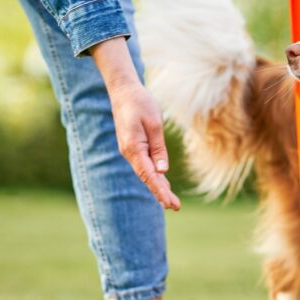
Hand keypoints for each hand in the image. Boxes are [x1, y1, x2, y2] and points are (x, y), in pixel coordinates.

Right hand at [108, 81, 180, 209]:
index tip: (169, 203)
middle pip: (147, 177)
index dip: (159, 190)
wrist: (124, 92)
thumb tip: (162, 170)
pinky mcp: (134, 148)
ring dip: (159, 187)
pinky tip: (163, 185)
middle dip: (161, 193)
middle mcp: (129, 152)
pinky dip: (155, 176)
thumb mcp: (155, 124)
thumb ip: (158, 149)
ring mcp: (130, 151)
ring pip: (146, 173)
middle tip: (175, 207)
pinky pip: (145, 165)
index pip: (148, 174)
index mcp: (133, 147)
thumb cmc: (140, 104)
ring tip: (172, 202)